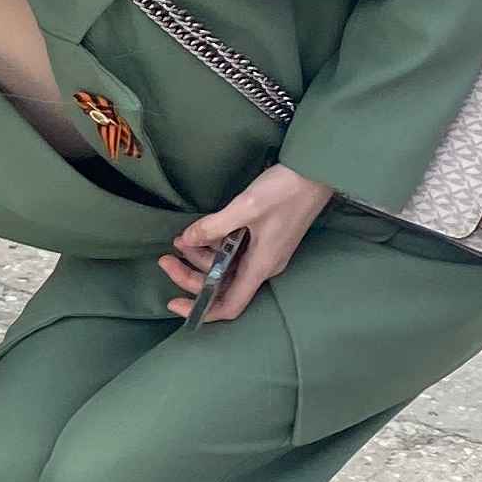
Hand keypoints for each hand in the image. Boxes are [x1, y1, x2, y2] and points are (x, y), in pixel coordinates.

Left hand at [160, 162, 330, 322]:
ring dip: (201, 256)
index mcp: (260, 266)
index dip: (201, 310)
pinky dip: (215, 245)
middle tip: (165, 258)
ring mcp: (264, 252)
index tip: (174, 303)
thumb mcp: (246, 207)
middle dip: (190, 275)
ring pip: (225, 266)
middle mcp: (262, 265)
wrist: (316, 170)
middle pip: (221, 285)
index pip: (229, 305)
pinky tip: (200, 232)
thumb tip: (186, 240)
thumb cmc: (286, 190)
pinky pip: (234, 251)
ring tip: (181, 238)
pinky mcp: (264, 238)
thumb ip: (214, 226)